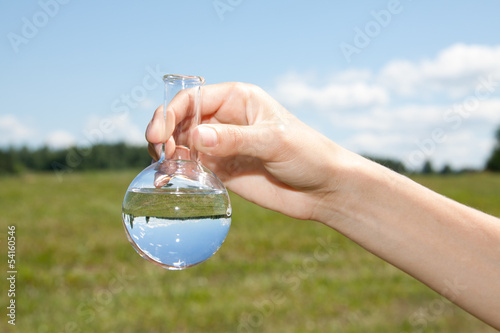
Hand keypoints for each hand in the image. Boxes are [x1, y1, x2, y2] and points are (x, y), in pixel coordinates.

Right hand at [146, 82, 351, 220]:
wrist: (322, 189)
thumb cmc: (307, 154)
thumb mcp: (273, 142)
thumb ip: (235, 138)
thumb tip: (195, 136)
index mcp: (237, 99)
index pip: (192, 99)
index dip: (170, 113)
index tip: (159, 135)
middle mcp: (225, 120)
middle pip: (181, 120)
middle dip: (164, 133)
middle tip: (160, 152)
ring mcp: (222, 146)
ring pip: (182, 144)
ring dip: (167, 154)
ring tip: (164, 169)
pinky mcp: (222, 170)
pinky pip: (192, 167)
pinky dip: (177, 172)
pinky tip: (169, 181)